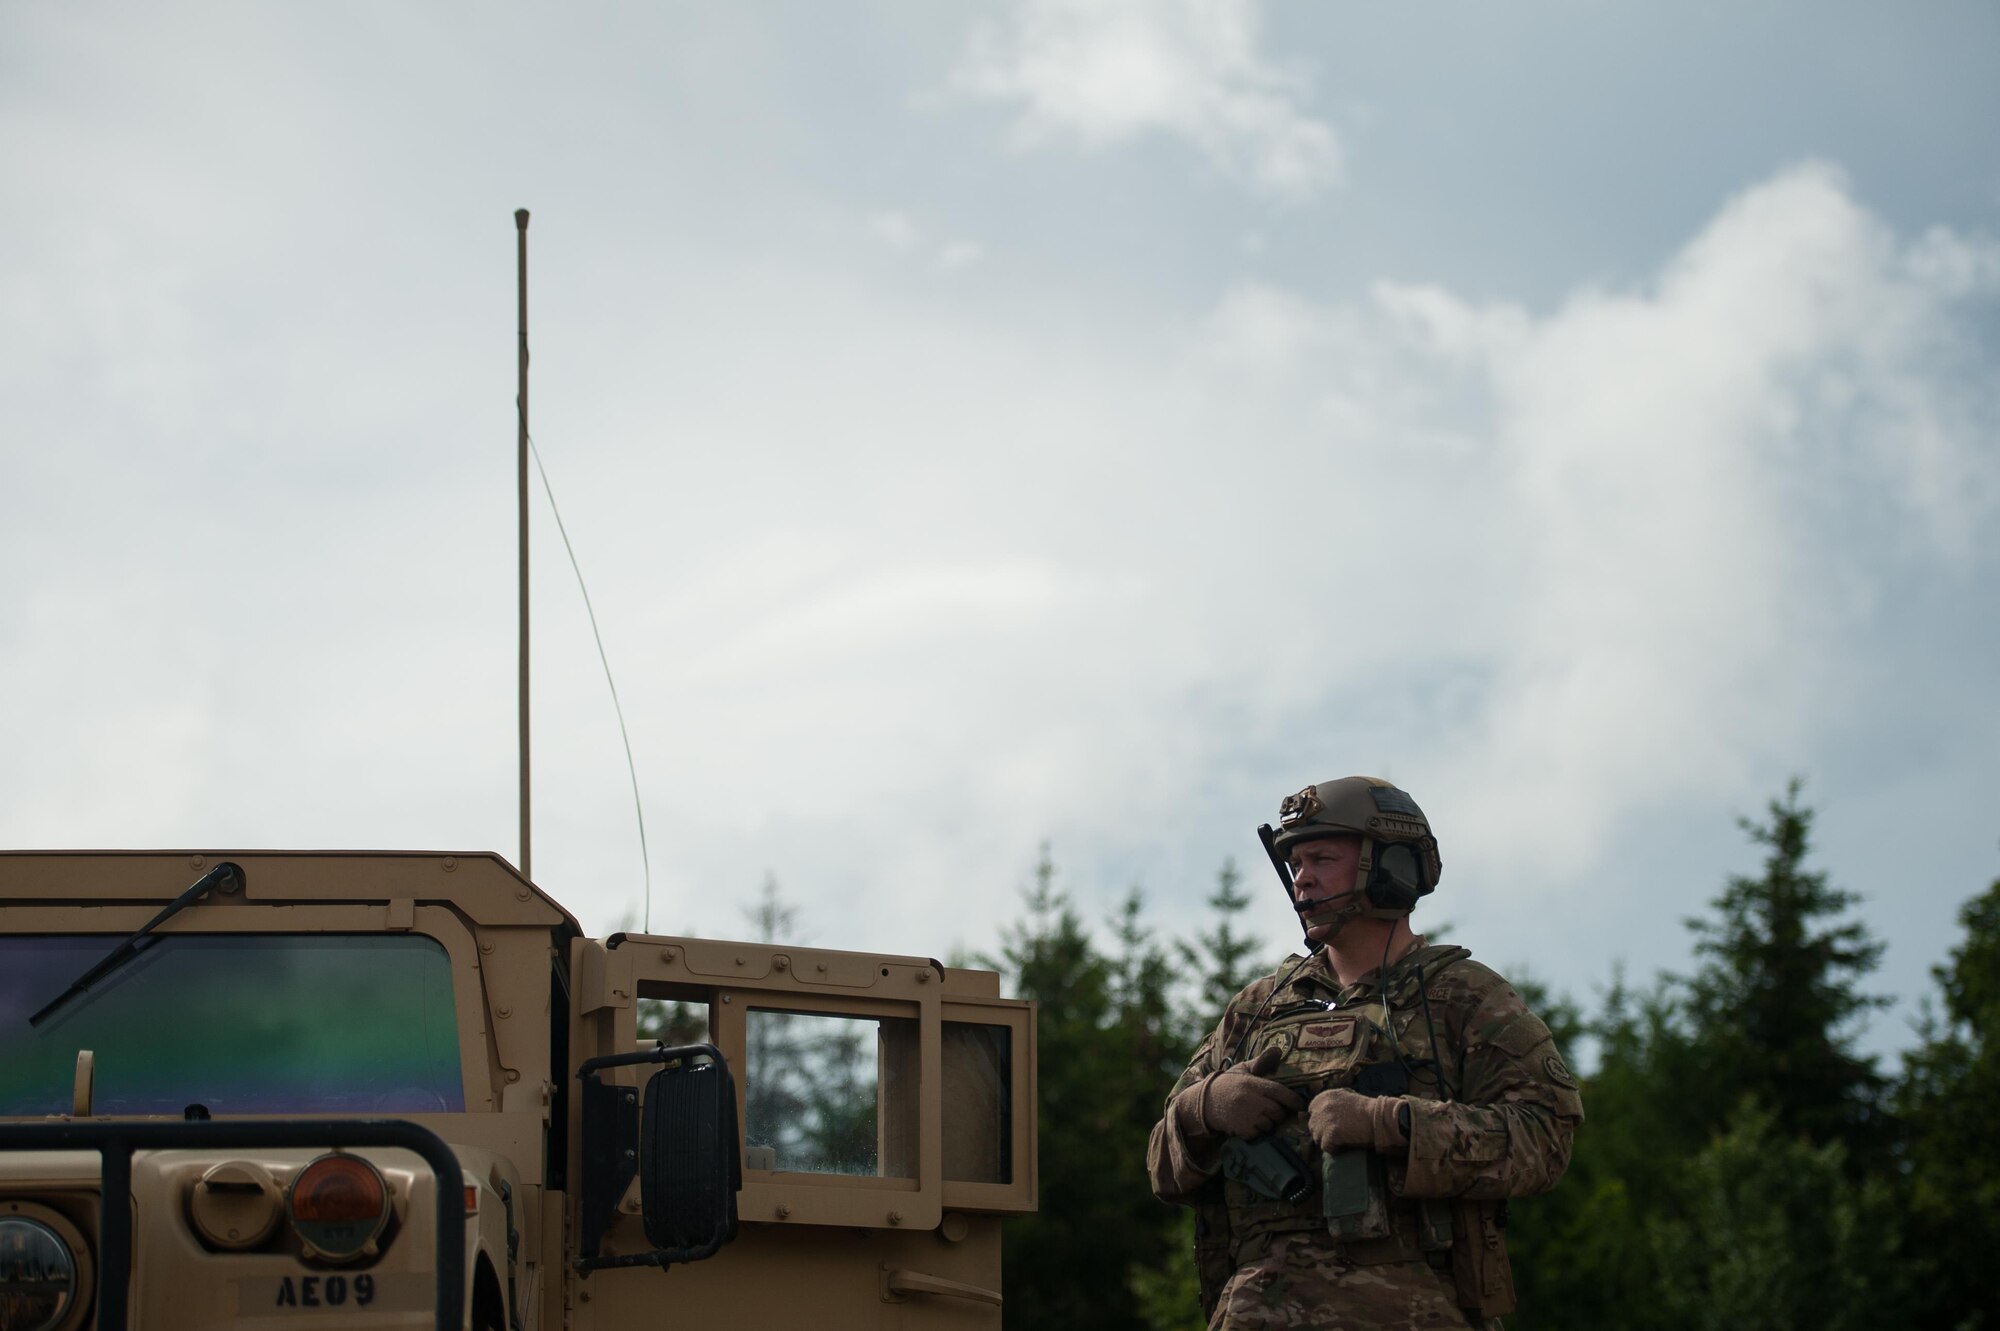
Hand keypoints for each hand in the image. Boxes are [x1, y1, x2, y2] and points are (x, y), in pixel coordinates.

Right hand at [1174, 1047, 1306, 1140]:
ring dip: (1267, 1124)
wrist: (1205, 1102)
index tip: (1301, 1105)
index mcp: (1253, 1084)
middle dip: (1278, 1113)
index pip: (1279, 1092)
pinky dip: (1256, 1132)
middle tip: (1270, 1110)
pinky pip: (1258, 1134)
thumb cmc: (1229, 1085)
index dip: (1293, 1100)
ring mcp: (1247, 1117)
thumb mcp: (1243, 1071)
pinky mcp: (1242, 1130)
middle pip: (1278, 1112)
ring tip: (1256, 1116)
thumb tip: (1278, 1050)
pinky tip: (1247, 1123)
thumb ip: (1261, 1062)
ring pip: (1269, 1125)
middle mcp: (1251, 1100)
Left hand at [1309, 1087, 1409, 1155]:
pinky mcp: (1330, 1134)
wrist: (1377, 1117)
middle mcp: (1321, 1107)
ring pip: (1317, 1137)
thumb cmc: (1366, 1107)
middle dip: (1322, 1131)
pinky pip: (1326, 1147)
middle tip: (1334, 1136)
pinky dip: (1334, 1149)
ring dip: (1326, 1141)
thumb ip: (1333, 1101)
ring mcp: (1324, 1121)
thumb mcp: (1346, 1095)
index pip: (1312, 1109)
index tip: (1328, 1124)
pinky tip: (1342, 1147)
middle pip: (1313, 1125)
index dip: (1320, 1118)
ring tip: (1338, 1142)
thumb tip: (1324, 1109)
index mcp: (1324, 1096)